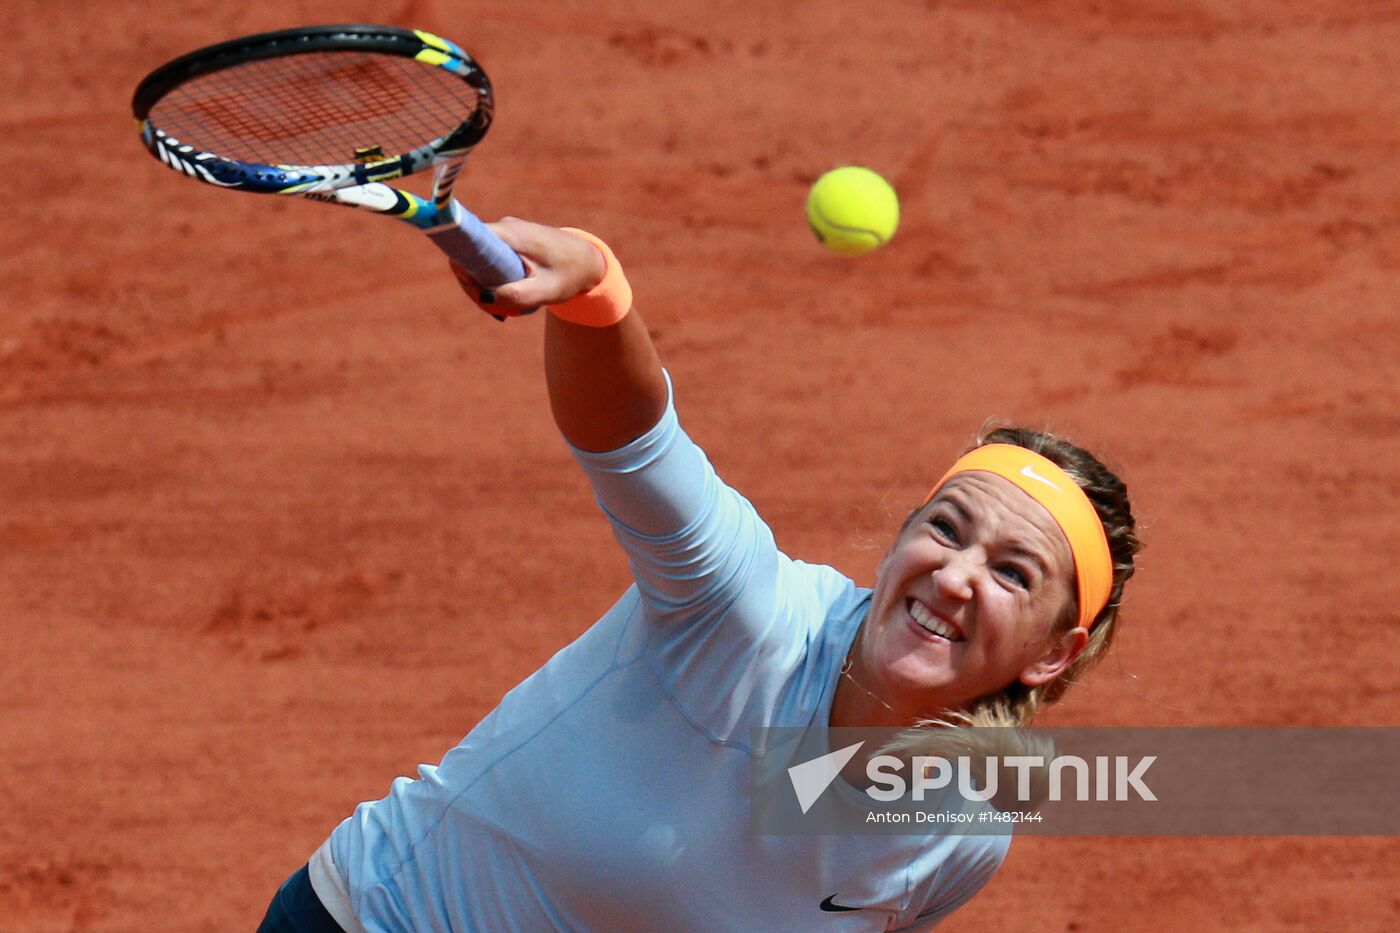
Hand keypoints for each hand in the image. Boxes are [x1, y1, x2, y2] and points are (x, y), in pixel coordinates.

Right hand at [451, 218, 607, 319]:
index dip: (461, 267)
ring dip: (485, 287)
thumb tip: (484, 297)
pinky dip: (494, 282)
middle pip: (469, 256)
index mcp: (510, 233)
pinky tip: (508, 300)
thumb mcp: (545, 290)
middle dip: (475, 286)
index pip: (467, 242)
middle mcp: (504, 228)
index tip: (474, 291)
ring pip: (478, 262)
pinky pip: (489, 262)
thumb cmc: (569, 274)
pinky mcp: (509, 242)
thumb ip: (516, 295)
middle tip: (495, 311)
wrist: (588, 262)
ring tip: (505, 310)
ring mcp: (506, 234)